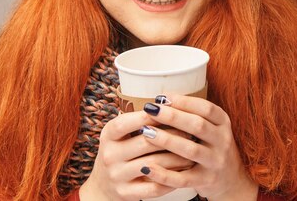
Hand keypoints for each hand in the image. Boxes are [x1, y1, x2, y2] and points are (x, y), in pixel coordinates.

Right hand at [79, 110, 194, 200]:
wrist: (104, 186)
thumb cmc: (121, 151)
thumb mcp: (122, 134)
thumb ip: (141, 121)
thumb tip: (171, 105)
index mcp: (108, 135)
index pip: (127, 122)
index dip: (149, 116)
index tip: (171, 110)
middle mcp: (109, 155)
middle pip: (145, 142)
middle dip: (171, 136)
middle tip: (191, 132)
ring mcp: (117, 176)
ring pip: (154, 164)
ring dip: (177, 157)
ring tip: (193, 150)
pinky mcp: (125, 193)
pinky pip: (154, 187)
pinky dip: (172, 179)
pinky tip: (184, 171)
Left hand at [138, 94, 258, 200]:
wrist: (230, 179)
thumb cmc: (211, 146)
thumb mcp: (211, 127)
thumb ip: (192, 115)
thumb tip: (161, 100)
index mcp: (223, 123)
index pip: (206, 108)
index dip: (184, 101)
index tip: (162, 97)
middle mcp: (222, 141)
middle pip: (198, 126)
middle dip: (172, 116)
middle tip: (150, 110)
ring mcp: (215, 162)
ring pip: (190, 150)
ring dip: (166, 140)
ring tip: (146, 132)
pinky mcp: (205, 181)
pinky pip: (182, 179)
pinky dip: (163, 174)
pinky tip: (146, 167)